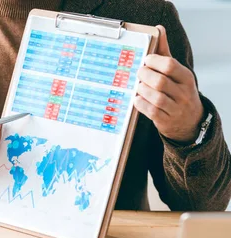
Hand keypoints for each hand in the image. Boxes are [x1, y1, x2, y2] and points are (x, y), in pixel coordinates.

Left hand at [135, 25, 203, 143]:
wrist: (188, 119)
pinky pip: (151, 111)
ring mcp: (176, 108)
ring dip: (141, 89)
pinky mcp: (166, 121)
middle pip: (160, 82)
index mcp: (187, 78)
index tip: (146, 60)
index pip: (170, 66)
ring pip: (155, 97)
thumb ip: (165, 52)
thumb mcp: (176, 71)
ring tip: (137, 85)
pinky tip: (137, 98)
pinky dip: (141, 103)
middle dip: (144, 75)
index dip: (154, 61)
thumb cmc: (177, 89)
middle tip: (138, 72)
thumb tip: (159, 29)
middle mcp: (184, 93)